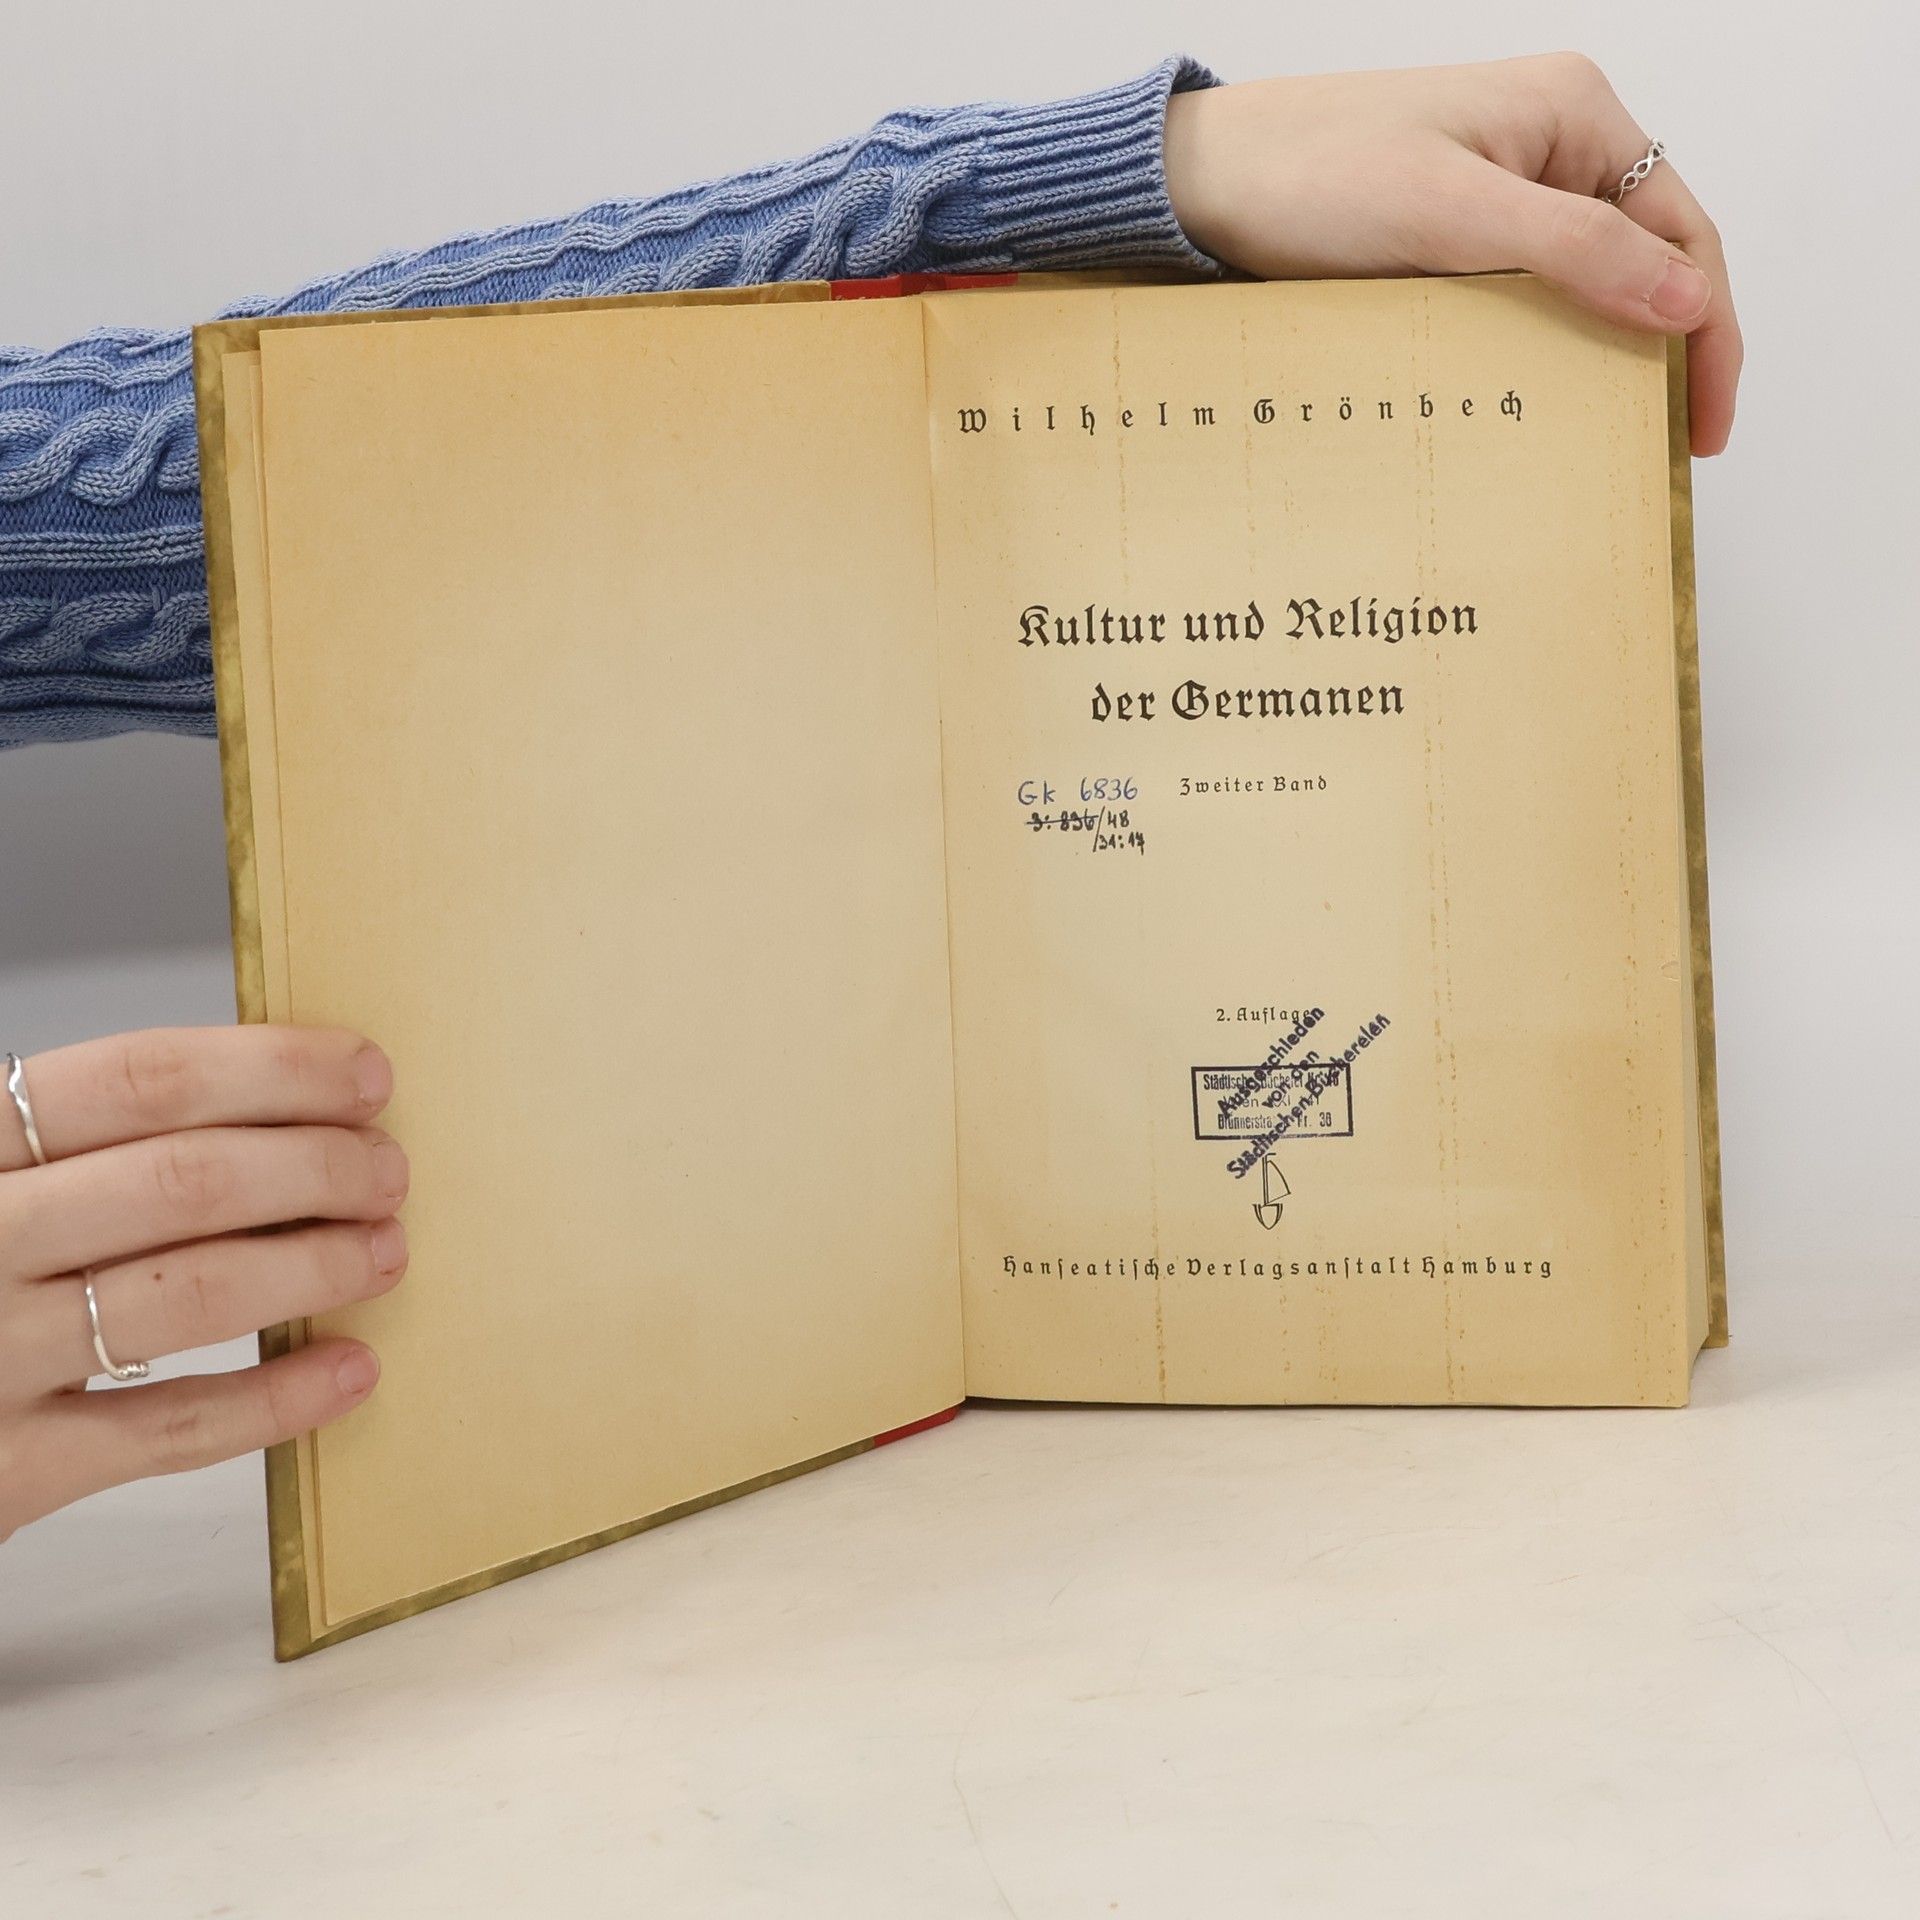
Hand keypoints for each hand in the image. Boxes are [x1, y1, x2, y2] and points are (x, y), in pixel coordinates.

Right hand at [0, 1026, 407, 1539]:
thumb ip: (85, 1149)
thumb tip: (279, 1110)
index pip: (138, 1080)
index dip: (272, 1070)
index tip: (366, 1075)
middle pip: (185, 1180)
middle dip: (316, 1169)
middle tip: (387, 1173)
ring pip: (190, 1293)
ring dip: (313, 1267)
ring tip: (384, 1252)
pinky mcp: (6, 1470)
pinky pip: (170, 1430)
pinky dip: (276, 1397)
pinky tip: (349, 1369)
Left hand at [1164, 53, 1740, 454]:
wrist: (1200, 186)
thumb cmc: (1312, 173)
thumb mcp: (1452, 211)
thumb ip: (1575, 252)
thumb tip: (1687, 301)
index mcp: (1573, 115)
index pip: (1681, 230)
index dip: (1705, 330)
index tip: (1697, 428)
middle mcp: (1548, 150)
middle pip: (1641, 263)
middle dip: (1659, 352)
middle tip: (1657, 452)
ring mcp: (1497, 198)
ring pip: (1579, 291)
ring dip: (1596, 362)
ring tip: (1602, 446)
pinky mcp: (1446, 243)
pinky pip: (1516, 305)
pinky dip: (1534, 357)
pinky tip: (1532, 411)